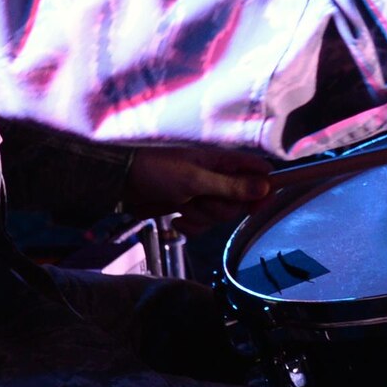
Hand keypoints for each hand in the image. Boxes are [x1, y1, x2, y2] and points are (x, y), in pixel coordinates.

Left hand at [123, 143, 274, 233]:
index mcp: (221, 161)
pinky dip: (190, 225)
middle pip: (239, 201)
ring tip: (182, 206)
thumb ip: (231, 185)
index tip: (258, 204)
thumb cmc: (156, 172)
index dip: (262, 189)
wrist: (120, 183)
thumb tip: (266, 186)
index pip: (257, 172)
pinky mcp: (188, 207)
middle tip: (200, 200)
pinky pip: (203, 224)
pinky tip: (175, 219)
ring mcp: (202, 193)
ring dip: (201, 216)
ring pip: (220, 215)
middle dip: (220, 207)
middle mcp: (216, 176)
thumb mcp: (195, 180)